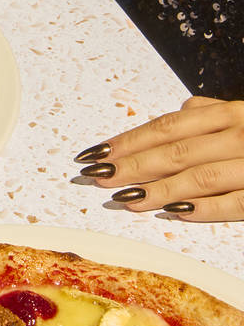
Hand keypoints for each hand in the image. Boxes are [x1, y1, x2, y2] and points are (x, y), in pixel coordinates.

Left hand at [76, 97, 243, 221]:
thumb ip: (214, 111)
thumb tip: (182, 112)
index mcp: (230, 113)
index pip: (166, 127)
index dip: (129, 140)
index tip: (96, 152)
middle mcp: (241, 132)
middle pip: (174, 151)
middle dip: (131, 165)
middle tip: (97, 176)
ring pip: (200, 176)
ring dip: (159, 189)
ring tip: (126, 199)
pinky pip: (238, 201)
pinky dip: (205, 208)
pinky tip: (175, 214)